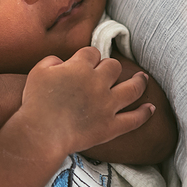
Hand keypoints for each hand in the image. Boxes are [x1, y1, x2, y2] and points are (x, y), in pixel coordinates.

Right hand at [19, 46, 152, 157]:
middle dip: (110, 67)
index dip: (89, 57)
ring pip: (132, 88)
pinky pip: (134, 119)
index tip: (86, 62)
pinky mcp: (111, 126)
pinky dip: (144, 114)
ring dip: (139, 82)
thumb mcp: (38, 71)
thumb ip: (52, 61)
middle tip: (108, 72)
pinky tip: (151, 108)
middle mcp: (98, 82)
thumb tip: (63, 63)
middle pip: (113, 67)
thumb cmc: (35, 102)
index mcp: (80, 67)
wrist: (41, 133)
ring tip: (143, 79)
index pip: (92, 53)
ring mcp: (108, 105)